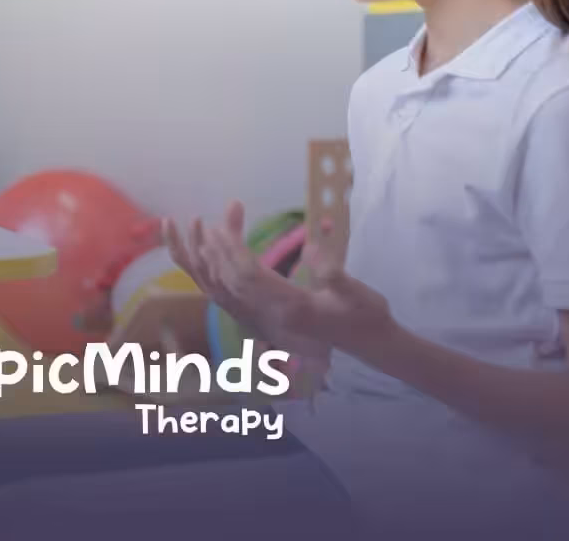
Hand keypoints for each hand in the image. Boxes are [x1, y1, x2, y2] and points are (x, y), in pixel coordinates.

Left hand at [165, 201, 393, 358]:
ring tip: (200, 235)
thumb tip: (311, 249)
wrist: (369, 344)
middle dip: (216, 252)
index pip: (251, 278)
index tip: (220, 227)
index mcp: (293, 308)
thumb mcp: (357, 292)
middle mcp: (272, 317)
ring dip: (209, 264)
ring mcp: (267, 321)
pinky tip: (211, 258)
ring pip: (226, 293)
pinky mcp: (265, 320)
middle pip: (232, 282)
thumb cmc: (365, 313)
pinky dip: (216, 278)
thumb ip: (333, 273)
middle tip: (206, 225)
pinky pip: (231, 300)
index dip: (232, 252)